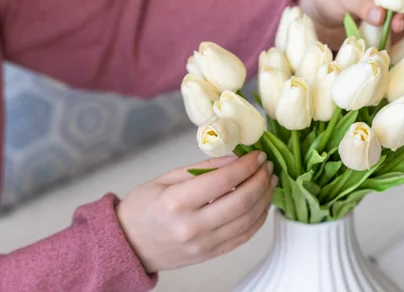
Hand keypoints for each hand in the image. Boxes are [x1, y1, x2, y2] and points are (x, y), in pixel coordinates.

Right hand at [116, 151, 276, 272]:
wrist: (128, 244)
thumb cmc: (144, 207)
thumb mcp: (167, 178)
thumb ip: (203, 168)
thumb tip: (236, 158)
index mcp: (177, 202)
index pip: (223, 180)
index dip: (246, 165)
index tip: (257, 154)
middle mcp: (192, 226)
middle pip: (241, 201)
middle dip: (260, 179)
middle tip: (267, 165)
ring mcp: (203, 244)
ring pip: (247, 220)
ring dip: (265, 198)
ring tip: (270, 180)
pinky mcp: (210, 255)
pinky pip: (243, 237)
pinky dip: (259, 218)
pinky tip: (263, 203)